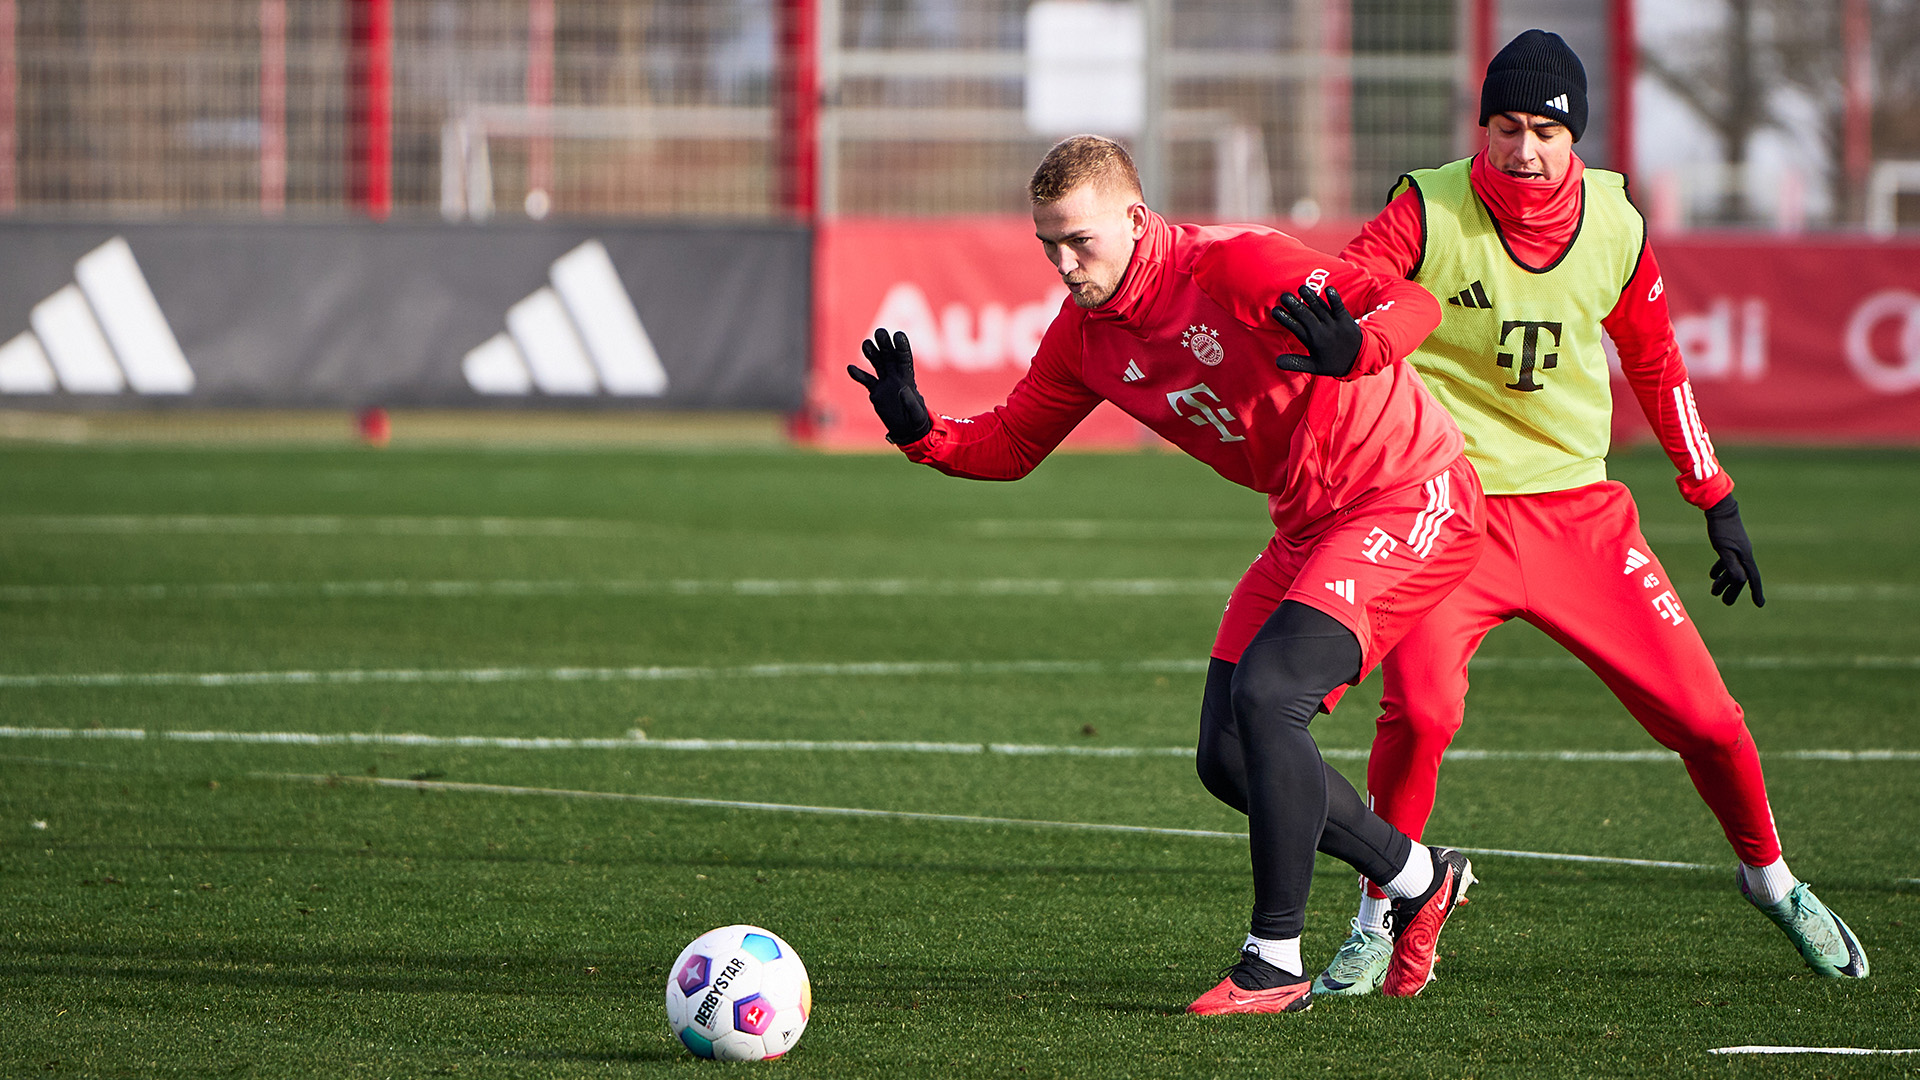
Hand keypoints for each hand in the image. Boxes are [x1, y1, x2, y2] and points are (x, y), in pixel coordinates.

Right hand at [847, 328, 932, 444]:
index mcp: (908, 378)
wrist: (907, 430)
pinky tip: (850, 368)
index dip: (902, 347)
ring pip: (877, 364)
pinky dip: (859, 374)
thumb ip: (911, 402)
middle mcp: (896, 377)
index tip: (898, 335)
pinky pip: (867, 380)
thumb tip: (902, 389)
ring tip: (866, 344)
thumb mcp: (917, 414)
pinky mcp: (876, 392)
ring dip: (872, 353)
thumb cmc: (917, 421)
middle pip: (889, 356)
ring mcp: (885, 383)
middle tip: (879, 332)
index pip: (904, 359)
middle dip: (885, 344)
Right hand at [1270, 284, 1362, 376]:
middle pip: (1306, 316)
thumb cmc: (1333, 362)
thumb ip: (1295, 363)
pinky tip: (1328, 289)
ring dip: (1311, 298)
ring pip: (1320, 309)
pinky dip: (1334, 299)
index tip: (1275, 310)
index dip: (1285, 318)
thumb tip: (1277, 362)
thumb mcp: (1314, 367)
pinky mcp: (1345, 318)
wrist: (1359, 359)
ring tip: (1301, 289)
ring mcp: (1334, 324)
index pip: (1296, 328)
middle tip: (1283, 296)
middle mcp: (1322, 331)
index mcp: (1313, 341)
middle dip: (1294, 305)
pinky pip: (1339, 307)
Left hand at [1704, 496, 1764, 606]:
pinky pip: (1727, 561)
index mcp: (1745, 556)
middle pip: (1740, 577)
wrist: (1720, 509)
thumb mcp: (1724, 549)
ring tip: (1713, 592)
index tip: (1759, 604)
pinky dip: (1720, 569)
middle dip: (1733, 590)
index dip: (1756, 591)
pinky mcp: (1730, 544)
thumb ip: (1731, 565)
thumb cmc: (1721, 529)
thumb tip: (1740, 581)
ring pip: (1732, 569)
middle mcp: (1744, 554)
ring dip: (1724, 581)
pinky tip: (1713, 576)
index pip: (1752, 578)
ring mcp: (1737, 549)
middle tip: (1725, 602)